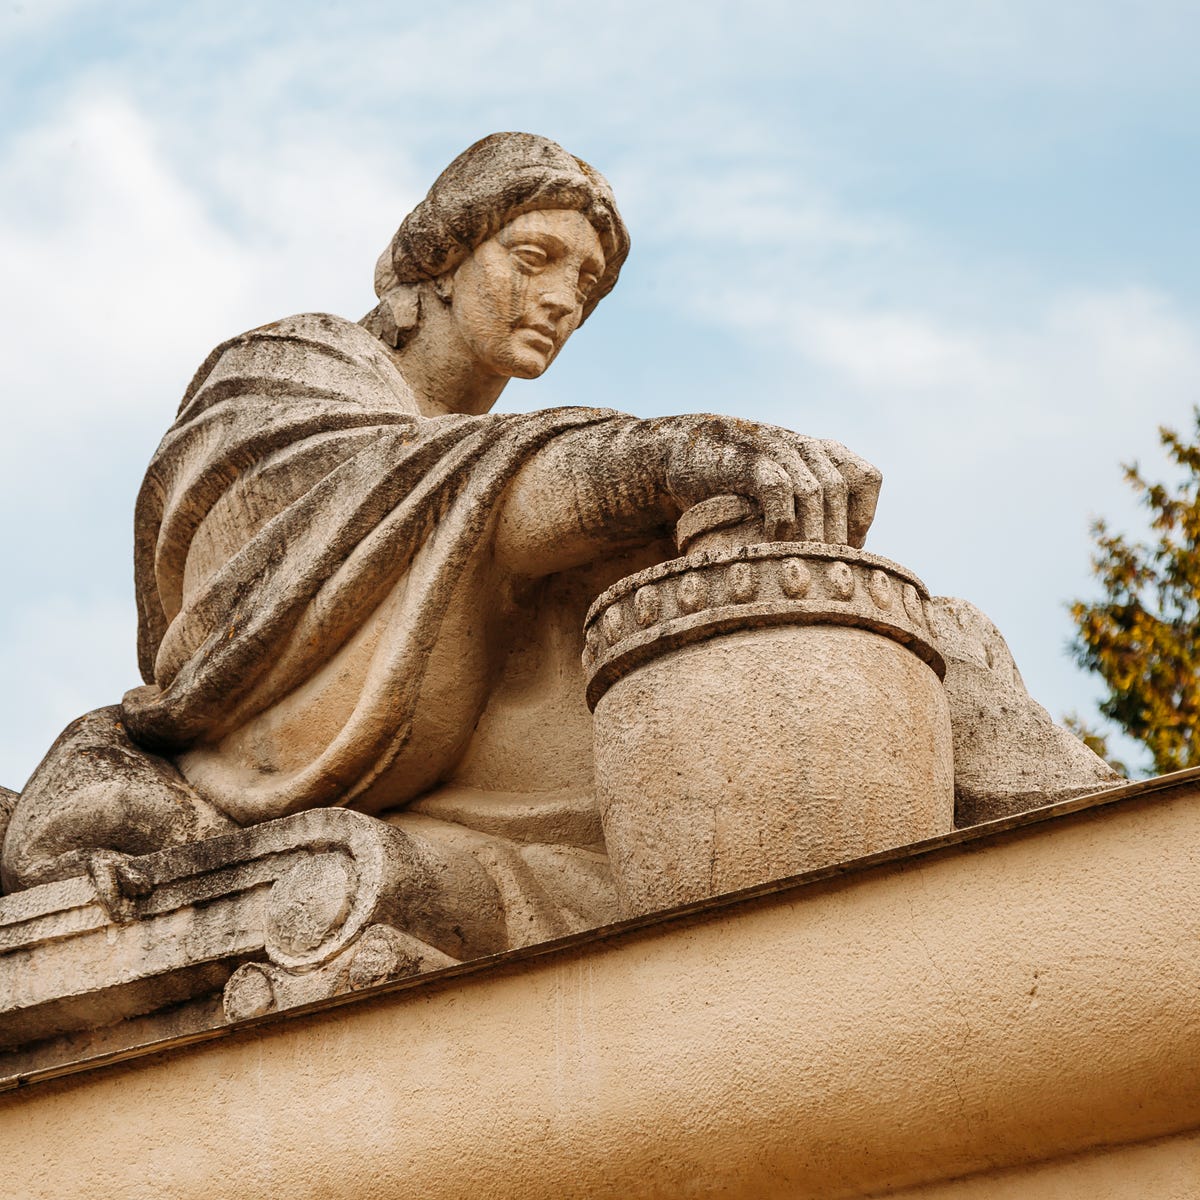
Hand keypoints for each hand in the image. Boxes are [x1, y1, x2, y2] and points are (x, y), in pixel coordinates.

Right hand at [657, 415, 880, 546]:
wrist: (686, 449)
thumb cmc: (737, 480)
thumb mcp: (782, 483)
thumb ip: (811, 506)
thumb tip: (842, 558)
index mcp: (821, 451)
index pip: (867, 478)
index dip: (862, 516)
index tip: (848, 549)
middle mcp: (804, 446)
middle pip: (840, 490)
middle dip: (835, 533)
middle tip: (825, 570)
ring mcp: (776, 449)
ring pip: (814, 491)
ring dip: (813, 532)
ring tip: (805, 564)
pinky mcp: (748, 460)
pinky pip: (778, 489)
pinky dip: (782, 520)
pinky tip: (772, 544)